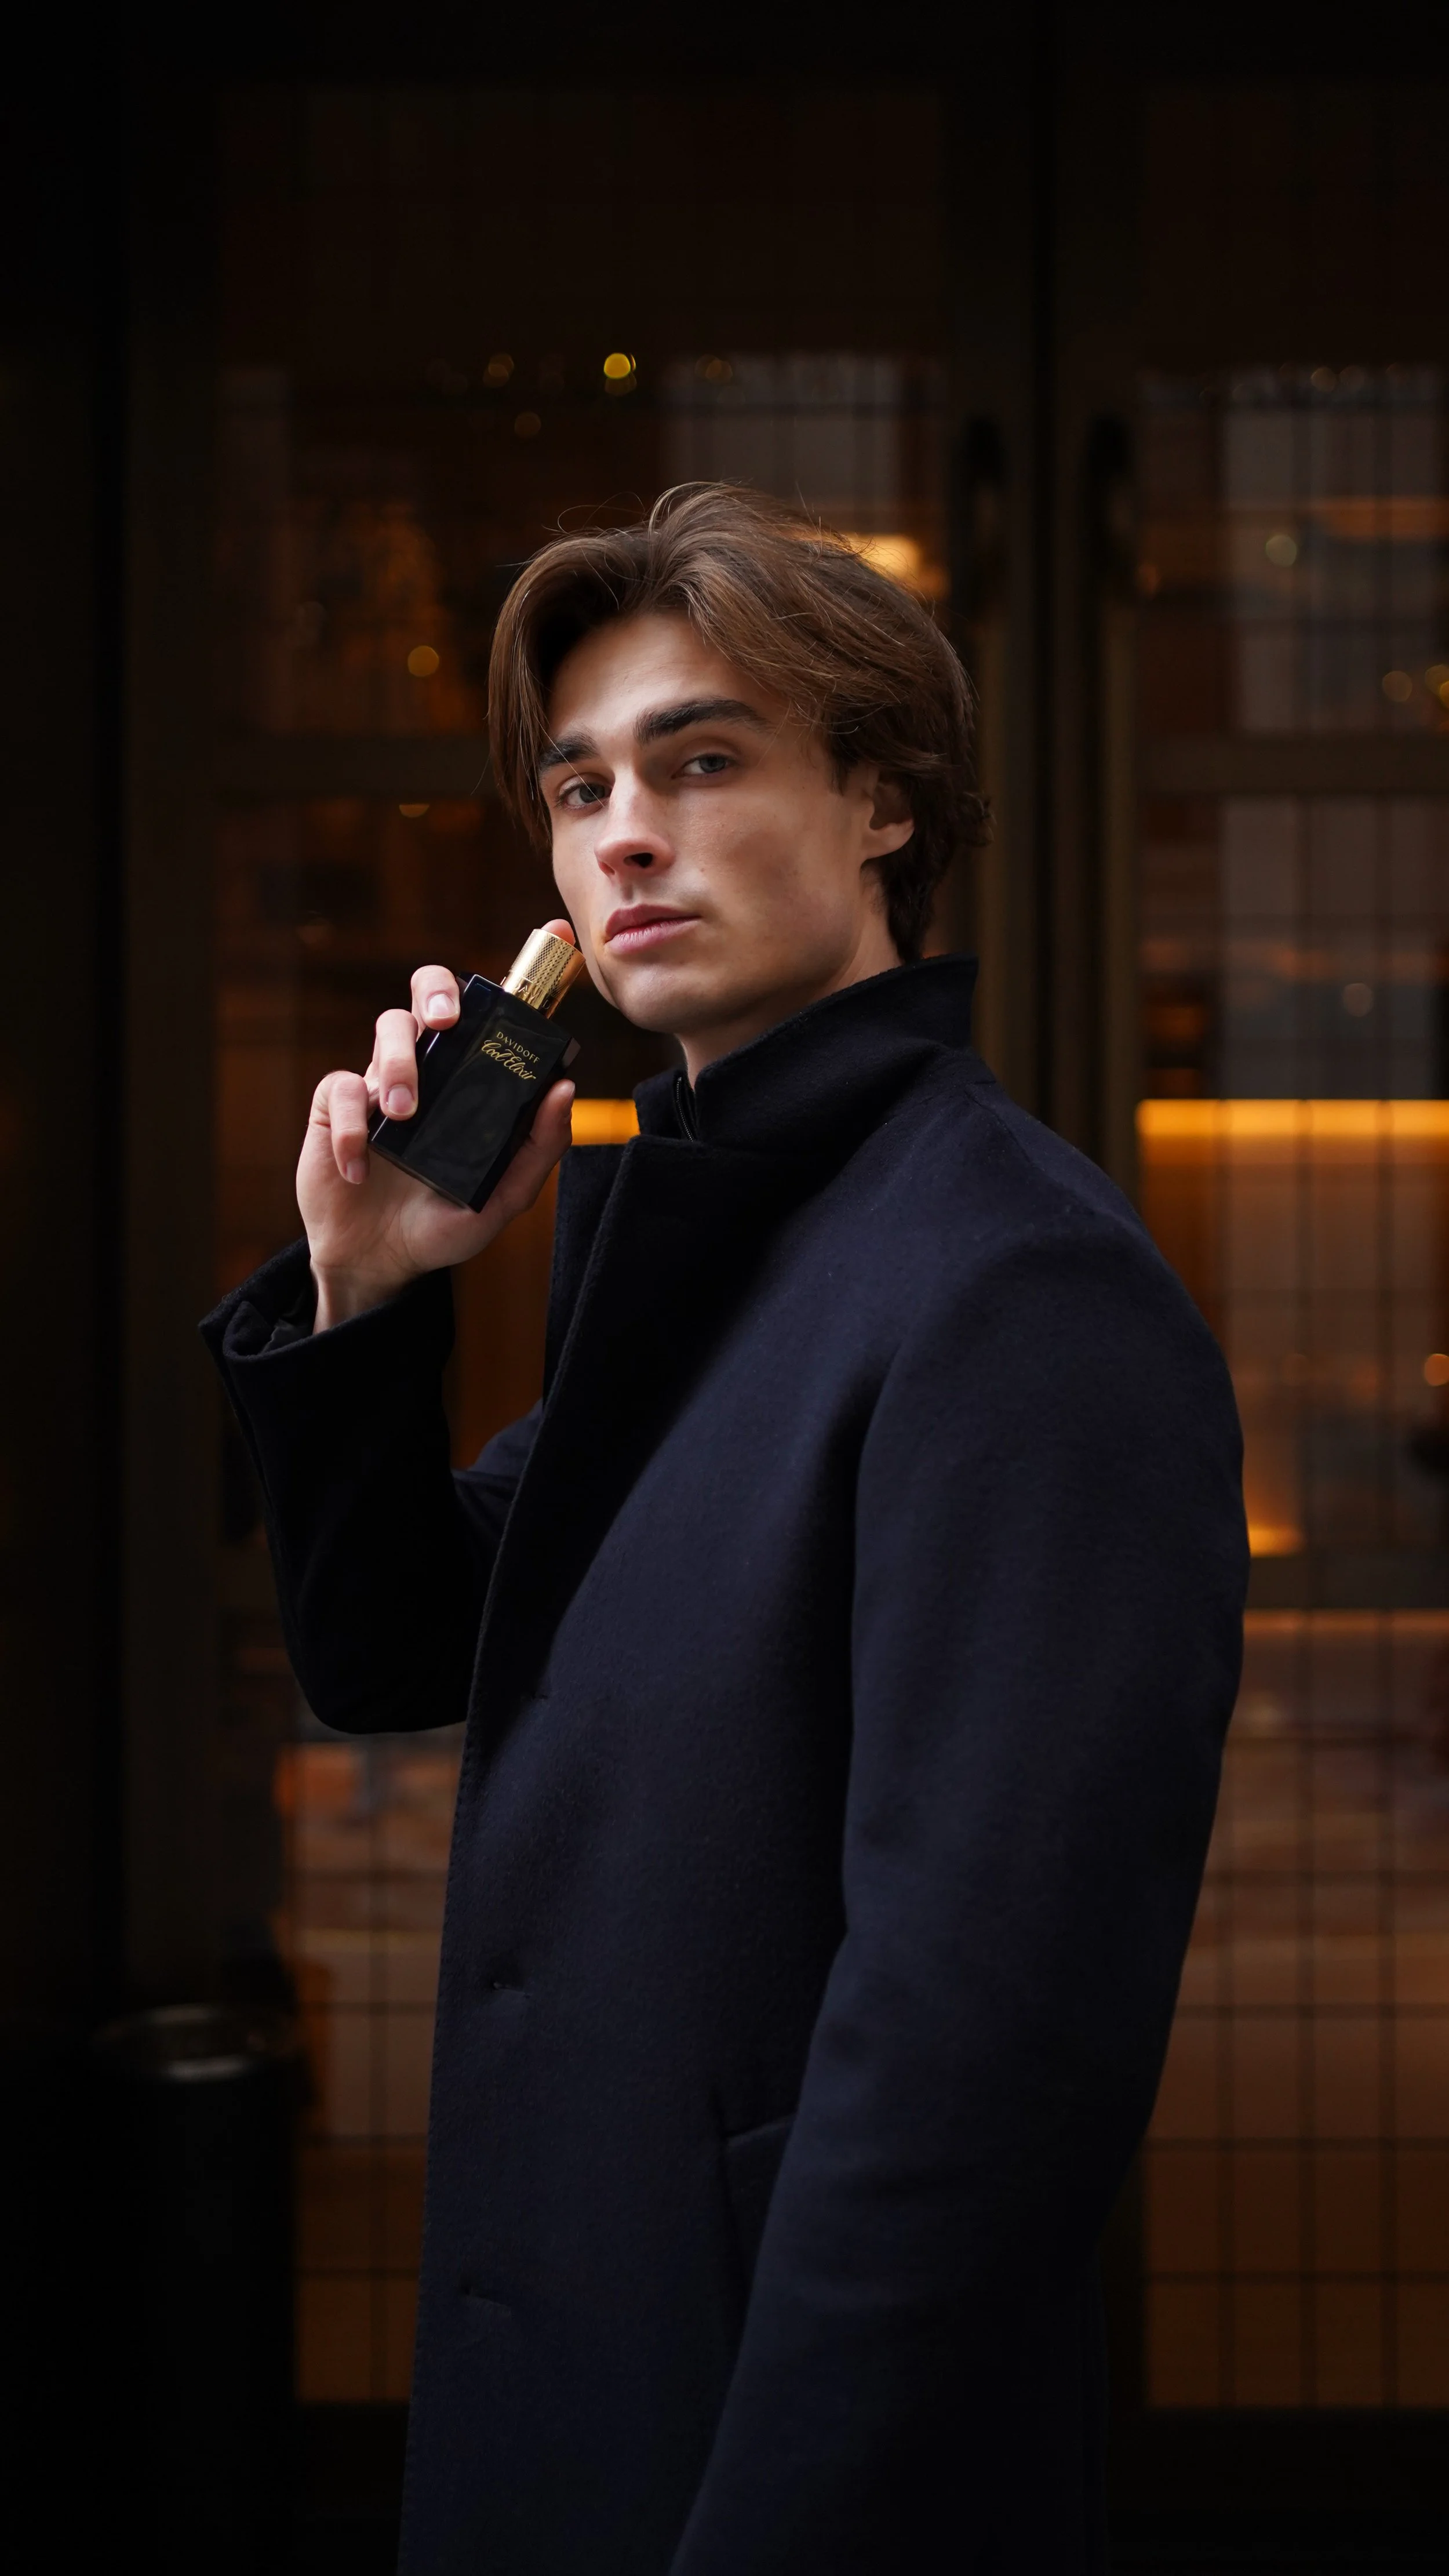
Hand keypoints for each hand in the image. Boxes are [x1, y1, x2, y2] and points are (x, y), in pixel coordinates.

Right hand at [298, 945, 575, 1331]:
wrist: (378, 1262)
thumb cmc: (443, 1224)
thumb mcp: (498, 1200)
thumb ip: (536, 1151)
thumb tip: (563, 1088)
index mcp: (475, 1081)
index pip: (497, 1016)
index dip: (523, 972)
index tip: (554, 936)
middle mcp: (433, 1068)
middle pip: (430, 990)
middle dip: (438, 993)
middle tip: (445, 1024)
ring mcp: (382, 1080)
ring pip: (388, 1027)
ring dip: (397, 1065)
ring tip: (403, 1116)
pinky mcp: (336, 1103)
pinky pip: (342, 1088)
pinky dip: (352, 1127)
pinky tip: (360, 1168)